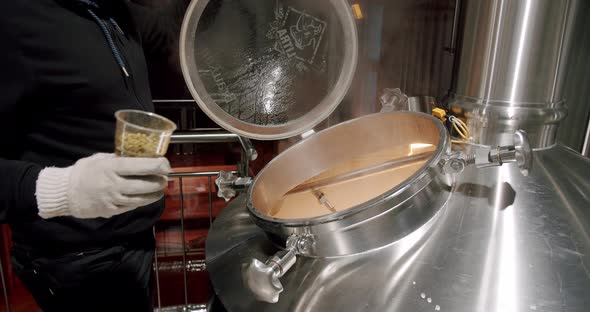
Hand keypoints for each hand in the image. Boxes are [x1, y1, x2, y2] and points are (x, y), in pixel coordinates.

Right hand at [35, 153, 170, 218]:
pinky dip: (143, 201)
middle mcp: (114, 184)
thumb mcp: (100, 159)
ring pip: (142, 198)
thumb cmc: (83, 172)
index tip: (166, 164)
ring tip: (160, 188)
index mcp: (112, 167)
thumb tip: (138, 156)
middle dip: (160, 181)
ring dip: (155, 193)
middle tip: (166, 177)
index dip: (159, 165)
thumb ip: (118, 158)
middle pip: (146, 184)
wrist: (65, 193)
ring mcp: (114, 199)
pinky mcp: (112, 210)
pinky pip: (133, 206)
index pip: (142, 165)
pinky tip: (148, 197)